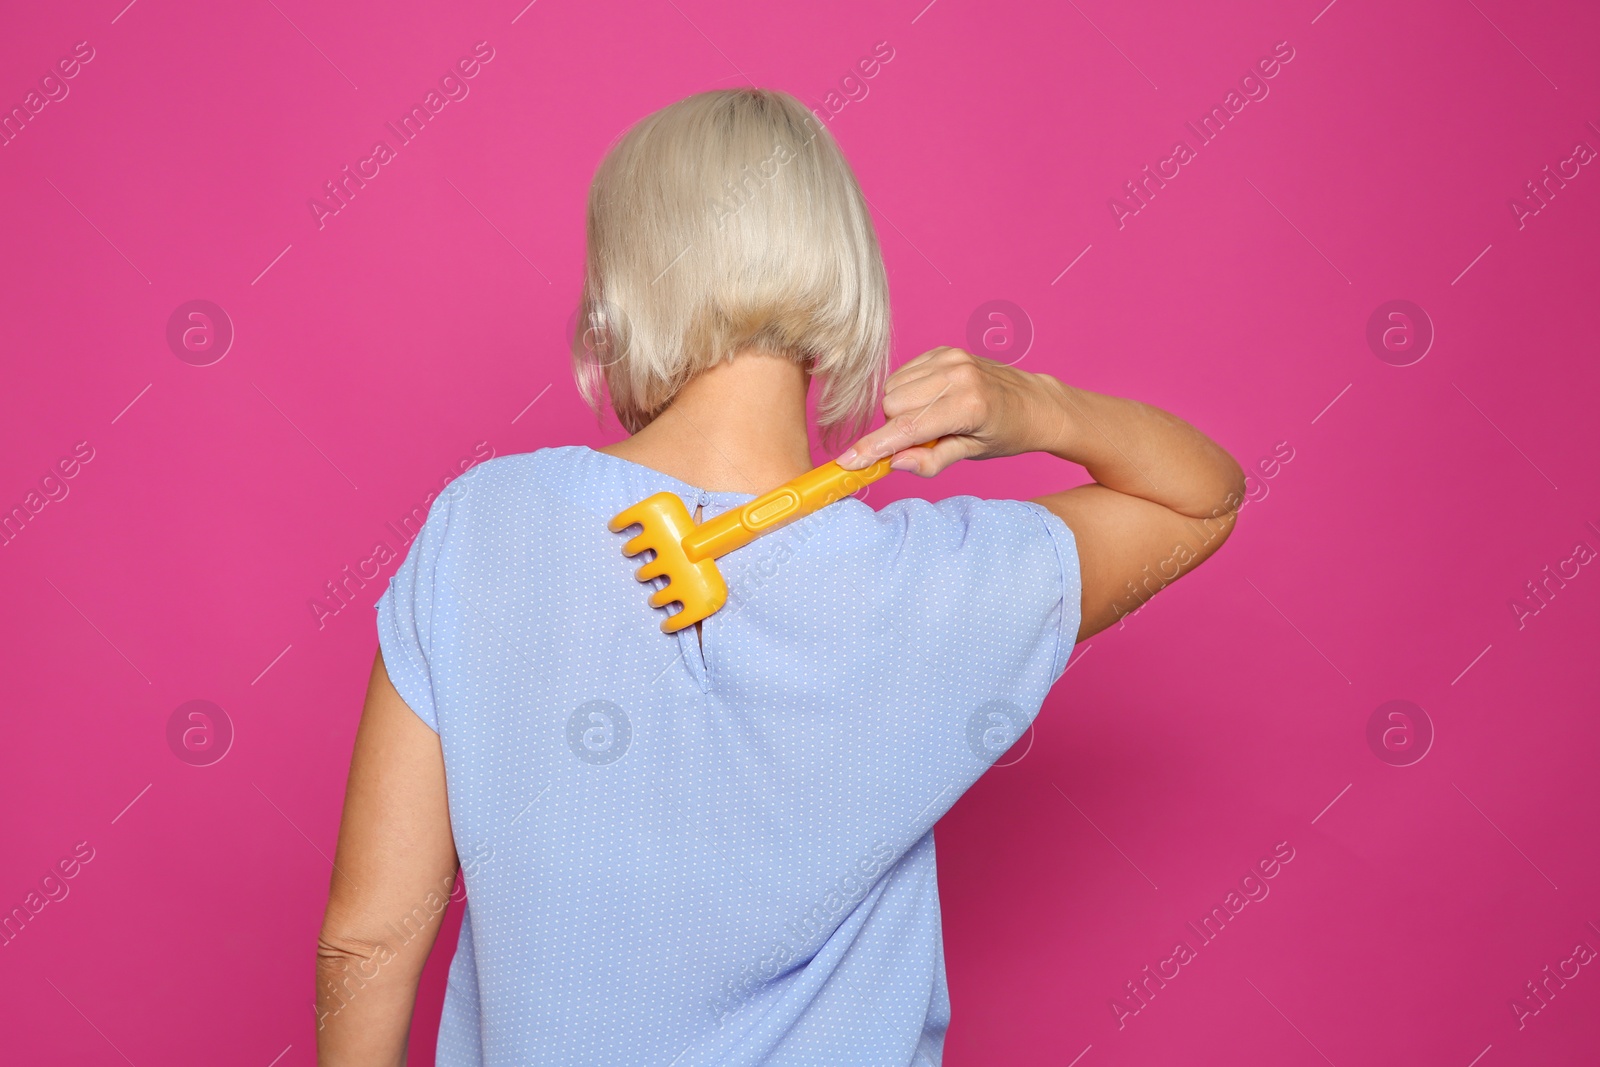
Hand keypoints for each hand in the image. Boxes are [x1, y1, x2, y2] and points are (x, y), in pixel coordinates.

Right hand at [836, 346, 1061, 475]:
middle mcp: (957, 374)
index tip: (848, 462)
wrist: (1033, 402)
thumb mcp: (973, 453)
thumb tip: (896, 463)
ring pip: (892, 389)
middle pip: (892, 405)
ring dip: (900, 410)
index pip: (908, 428)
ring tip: (930, 420)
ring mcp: (950, 358)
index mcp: (968, 405)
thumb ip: (933, 460)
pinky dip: (906, 393)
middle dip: (896, 428)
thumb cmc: (1006, 433)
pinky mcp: (943, 350)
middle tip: (923, 439)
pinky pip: (902, 375)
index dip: (874, 448)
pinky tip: (930, 402)